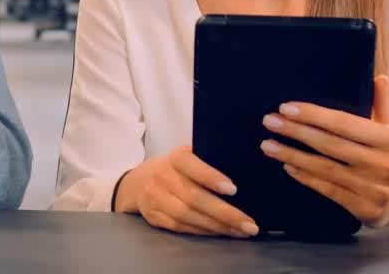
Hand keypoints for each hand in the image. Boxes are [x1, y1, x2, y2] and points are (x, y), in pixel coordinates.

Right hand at [114, 145, 259, 237]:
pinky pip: (181, 227)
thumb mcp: (187, 157)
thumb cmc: (175, 169)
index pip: (192, 165)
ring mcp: (155, 198)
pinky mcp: (154, 216)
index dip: (211, 177)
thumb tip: (245, 175)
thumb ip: (208, 162)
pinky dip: (204, 231)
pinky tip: (221, 232)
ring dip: (217, 226)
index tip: (233, 189)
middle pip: (194, 197)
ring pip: (188, 215)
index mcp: (175, 158)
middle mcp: (162, 176)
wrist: (138, 181)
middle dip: (225, 213)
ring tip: (241, 231)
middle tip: (249, 224)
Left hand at [259, 75, 388, 226]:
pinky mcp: (363, 208)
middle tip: (270, 121)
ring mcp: (374, 189)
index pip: (345, 124)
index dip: (314, 115)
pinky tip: (287, 165)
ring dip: (292, 155)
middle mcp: (384, 165)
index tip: (286, 107)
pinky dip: (305, 176)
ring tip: (268, 144)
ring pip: (324, 168)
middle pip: (330, 145)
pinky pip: (327, 189)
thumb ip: (381, 102)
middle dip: (296, 132)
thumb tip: (377, 77)